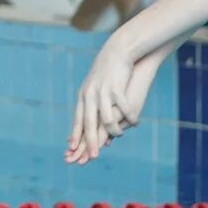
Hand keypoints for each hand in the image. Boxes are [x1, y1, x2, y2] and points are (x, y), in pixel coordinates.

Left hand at [66, 46, 154, 163]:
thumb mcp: (95, 87)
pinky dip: (129, 117)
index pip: (78, 120)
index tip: (72, 151)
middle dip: (90, 142)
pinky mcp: (117, 88)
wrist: (118, 50)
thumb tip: (91, 121)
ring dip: (113, 131)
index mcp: (83, 96)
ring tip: (119, 137)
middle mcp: (90, 95)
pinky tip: (135, 123)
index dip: (75, 135)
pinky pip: (123, 108)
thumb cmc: (108, 71)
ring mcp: (103, 92)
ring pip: (106, 118)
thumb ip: (92, 103)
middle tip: (92, 157)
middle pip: (89, 123)